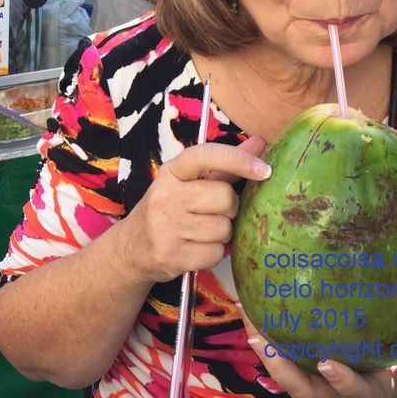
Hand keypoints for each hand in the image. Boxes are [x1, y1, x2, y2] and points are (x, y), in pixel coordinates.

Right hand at [115, 138, 269, 283]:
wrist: (132, 248)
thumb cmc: (168, 210)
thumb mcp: (189, 183)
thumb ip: (225, 165)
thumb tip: (261, 142)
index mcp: (172, 171)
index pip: (205, 156)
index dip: (237, 159)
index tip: (264, 170)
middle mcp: (165, 195)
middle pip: (224, 197)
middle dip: (230, 208)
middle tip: (214, 213)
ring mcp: (166, 226)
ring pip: (223, 228)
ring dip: (221, 234)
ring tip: (201, 232)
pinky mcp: (171, 255)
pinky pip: (215, 254)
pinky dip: (213, 254)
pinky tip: (196, 248)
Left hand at [239, 309, 396, 396]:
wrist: (393, 377)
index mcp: (373, 391)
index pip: (357, 391)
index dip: (344, 381)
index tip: (329, 364)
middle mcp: (341, 394)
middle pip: (306, 391)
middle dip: (282, 369)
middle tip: (261, 342)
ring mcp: (319, 387)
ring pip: (288, 378)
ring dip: (265, 351)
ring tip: (248, 322)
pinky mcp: (304, 374)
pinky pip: (281, 362)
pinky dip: (265, 340)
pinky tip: (249, 308)